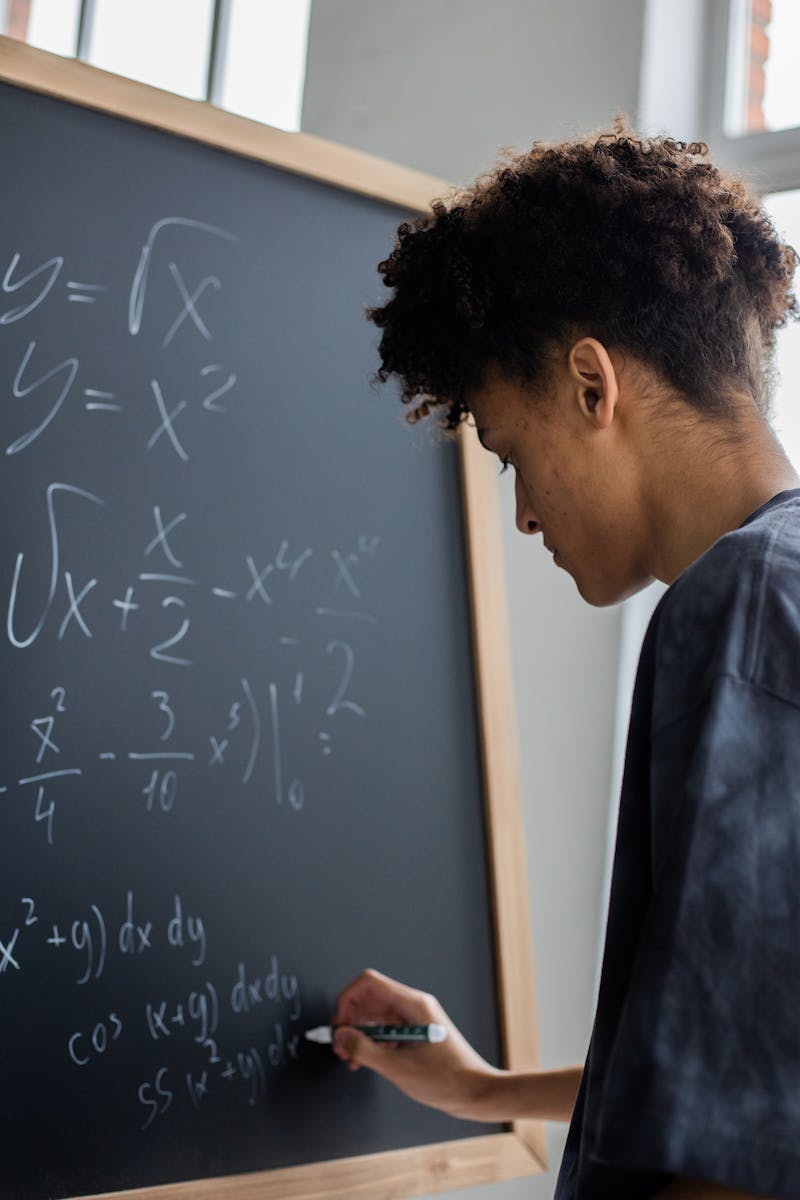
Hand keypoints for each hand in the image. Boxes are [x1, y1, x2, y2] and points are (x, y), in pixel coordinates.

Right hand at [331, 967, 500, 1119]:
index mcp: (413, 1005)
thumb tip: (341, 1036)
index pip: (369, 983)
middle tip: (339, 1046)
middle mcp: (414, 1006)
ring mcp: (415, 1019)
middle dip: (350, 1020)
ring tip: (349, 1058)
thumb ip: (364, 1050)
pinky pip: (386, 1029)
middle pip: (370, 999)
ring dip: (359, 1034)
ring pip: (376, 1015)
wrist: (476, 1092)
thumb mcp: (398, 1068)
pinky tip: (365, 1061)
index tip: (338, 1025)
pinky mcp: (416, 1033)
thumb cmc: (446, 1080)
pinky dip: (372, 1042)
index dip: (347, 999)